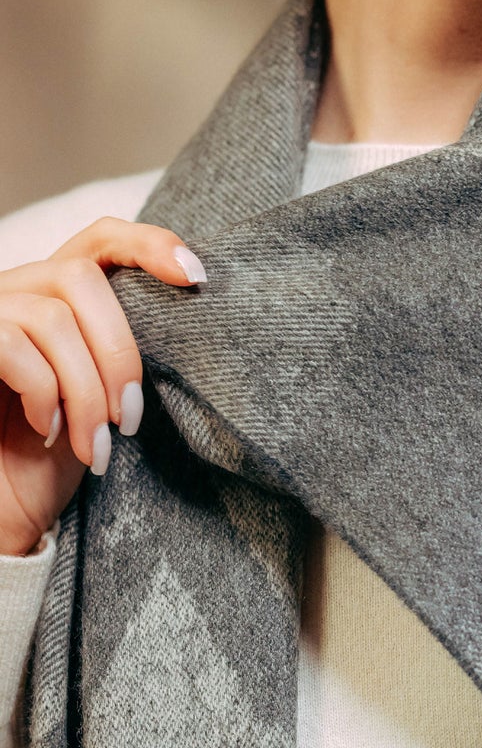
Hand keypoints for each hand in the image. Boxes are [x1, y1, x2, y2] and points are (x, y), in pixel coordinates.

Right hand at [0, 219, 206, 556]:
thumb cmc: (50, 457)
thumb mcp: (103, 398)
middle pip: (81, 278)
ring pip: (52, 319)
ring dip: (85, 389)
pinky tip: (48, 430)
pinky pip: (10, 346)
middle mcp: (15, 292)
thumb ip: (124, 352)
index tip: (196, 276)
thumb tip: (188, 313)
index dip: (148, 244)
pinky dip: (41, 392)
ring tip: (93, 440)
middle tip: (129, 416)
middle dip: (117, 351)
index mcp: (53, 294)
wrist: (1, 508)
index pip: (101, 238)